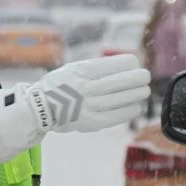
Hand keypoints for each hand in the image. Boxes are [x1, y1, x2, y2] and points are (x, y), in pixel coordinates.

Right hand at [33, 54, 151, 132]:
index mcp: (80, 72)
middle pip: (117, 82)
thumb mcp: (72, 69)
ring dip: (135, 94)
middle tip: (145, 76)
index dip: (126, 63)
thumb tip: (122, 66)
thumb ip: (94, 68)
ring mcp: (87, 106)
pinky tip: (136, 107)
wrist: (39, 109)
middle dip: (135, 78)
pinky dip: (127, 111)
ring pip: (118, 99)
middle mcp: (84, 88)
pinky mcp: (89, 122)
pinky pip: (113, 116)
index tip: (135, 62)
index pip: (109, 65)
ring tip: (144, 91)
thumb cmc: (59, 86)